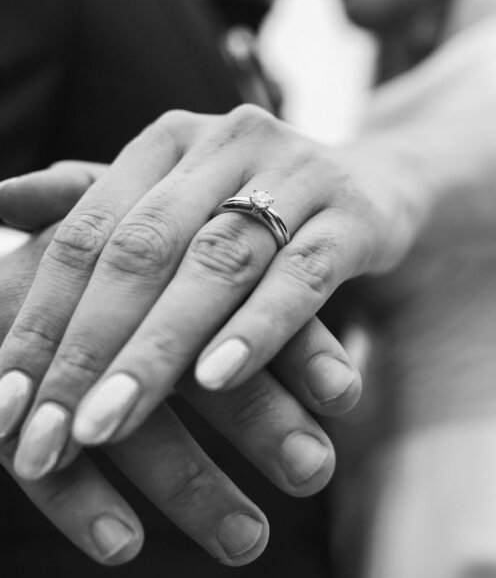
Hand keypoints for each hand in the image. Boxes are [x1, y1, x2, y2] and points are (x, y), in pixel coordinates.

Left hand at [0, 109, 406, 479]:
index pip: (87, 231)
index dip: (40, 319)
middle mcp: (227, 140)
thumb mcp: (175, 196)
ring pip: (216, 263)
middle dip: (87, 349)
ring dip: (156, 350)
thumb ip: (90, 201)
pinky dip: (256, 329)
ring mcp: (297, 172)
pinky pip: (300, 275)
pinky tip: (217, 380)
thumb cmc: (256, 203)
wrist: (376, 184)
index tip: (1, 407)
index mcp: (169, 139)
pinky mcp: (355, 215)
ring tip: (105, 425)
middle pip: (142, 248)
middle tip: (43, 438)